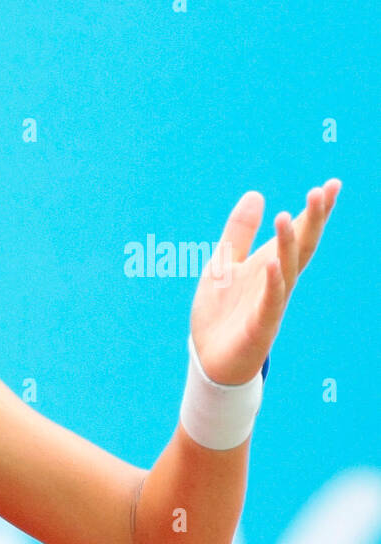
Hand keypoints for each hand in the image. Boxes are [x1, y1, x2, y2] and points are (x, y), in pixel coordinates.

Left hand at [190, 178, 340, 384]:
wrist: (209, 359)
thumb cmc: (221, 313)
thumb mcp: (224, 264)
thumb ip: (239, 233)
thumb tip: (256, 194)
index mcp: (270, 265)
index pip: (299, 234)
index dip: (315, 211)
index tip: (333, 184)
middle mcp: (277, 282)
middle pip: (302, 248)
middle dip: (313, 220)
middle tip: (323, 190)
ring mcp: (271, 304)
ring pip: (287, 270)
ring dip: (288, 244)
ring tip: (287, 215)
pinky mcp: (259, 326)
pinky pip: (269, 302)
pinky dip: (272, 283)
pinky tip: (272, 264)